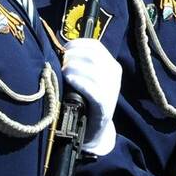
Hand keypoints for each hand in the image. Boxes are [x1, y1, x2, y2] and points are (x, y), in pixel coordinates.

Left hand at [61, 37, 120, 155]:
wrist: (95, 130)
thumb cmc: (87, 100)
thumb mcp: (88, 79)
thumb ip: (81, 64)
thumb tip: (62, 50)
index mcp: (111, 65)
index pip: (95, 46)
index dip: (77, 44)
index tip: (63, 49)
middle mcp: (114, 75)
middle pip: (93, 56)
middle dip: (73, 56)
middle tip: (60, 63)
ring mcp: (111, 90)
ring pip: (93, 70)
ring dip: (74, 67)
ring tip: (62, 72)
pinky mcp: (105, 105)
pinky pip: (93, 90)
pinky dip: (80, 82)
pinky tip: (69, 79)